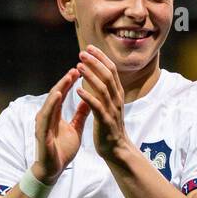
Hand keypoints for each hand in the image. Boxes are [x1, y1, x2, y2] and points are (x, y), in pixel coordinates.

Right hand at [33, 67, 91, 182]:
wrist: (53, 169)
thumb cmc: (62, 150)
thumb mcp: (75, 129)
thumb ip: (80, 115)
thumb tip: (88, 101)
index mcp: (55, 114)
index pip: (62, 94)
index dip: (70, 82)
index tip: (81, 70)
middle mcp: (47, 115)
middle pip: (56, 93)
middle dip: (66, 80)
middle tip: (77, 68)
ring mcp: (43, 122)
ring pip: (51, 101)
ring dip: (60, 87)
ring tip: (69, 76)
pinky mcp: (41, 131)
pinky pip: (46, 114)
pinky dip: (52, 103)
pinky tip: (59, 94)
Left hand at [76, 46, 131, 163]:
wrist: (116, 149)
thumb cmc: (110, 127)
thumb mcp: (110, 105)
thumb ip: (105, 90)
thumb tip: (98, 74)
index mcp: (117, 94)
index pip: (111, 70)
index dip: (101, 58)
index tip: (89, 48)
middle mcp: (117, 99)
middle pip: (108, 75)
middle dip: (95, 62)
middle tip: (82, 52)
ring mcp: (112, 110)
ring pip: (103, 88)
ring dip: (90, 76)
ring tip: (78, 66)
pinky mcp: (105, 122)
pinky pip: (97, 107)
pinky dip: (88, 97)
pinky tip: (78, 90)